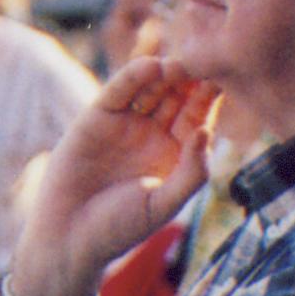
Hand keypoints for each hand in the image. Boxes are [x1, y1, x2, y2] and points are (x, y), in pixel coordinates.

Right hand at [9, 59, 215, 295]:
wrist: (68, 238)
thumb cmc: (118, 229)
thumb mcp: (164, 205)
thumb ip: (191, 173)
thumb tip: (208, 132)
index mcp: (175, 155)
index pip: (199, 117)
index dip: (210, 98)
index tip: (226, 77)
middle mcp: (153, 134)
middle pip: (178, 96)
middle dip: (192, 77)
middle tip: (206, 57)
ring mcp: (126, 123)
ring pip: (152, 88)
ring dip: (167, 72)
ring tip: (179, 63)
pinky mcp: (98, 116)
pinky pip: (119, 91)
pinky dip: (134, 76)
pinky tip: (151, 66)